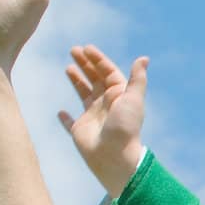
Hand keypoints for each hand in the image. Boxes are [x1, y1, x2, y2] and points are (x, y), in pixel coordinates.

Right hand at [59, 46, 148, 196]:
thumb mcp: (133, 99)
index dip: (98, 60)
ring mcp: (92, 118)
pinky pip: (70, 123)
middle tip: (73, 50)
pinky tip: (60, 112)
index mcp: (118, 96)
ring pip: (83, 95)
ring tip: (68, 67)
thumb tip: (144, 58)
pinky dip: (65, 118)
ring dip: (76, 81)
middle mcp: (106, 105)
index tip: (86, 48)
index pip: (108, 73)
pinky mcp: (80, 131)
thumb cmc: (125, 127)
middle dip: (85, 65)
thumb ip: (137, 79)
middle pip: (95, 80)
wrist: (115, 156)